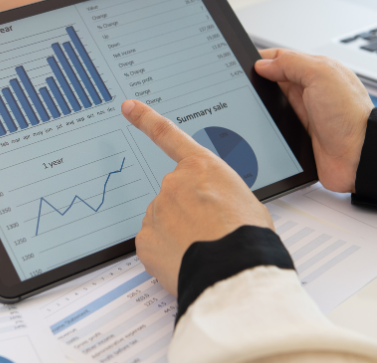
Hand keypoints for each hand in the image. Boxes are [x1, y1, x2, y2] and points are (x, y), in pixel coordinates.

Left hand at [121, 99, 272, 295]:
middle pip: (173, 195)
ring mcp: (156, 210)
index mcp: (202, 167)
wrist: (235, 269)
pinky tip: (185, 260)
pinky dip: (166, 253)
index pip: (169, 135)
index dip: (145, 119)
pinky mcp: (145, 239)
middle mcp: (174, 183)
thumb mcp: (244, 200)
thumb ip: (219, 193)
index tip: (128, 107)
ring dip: (177, 233)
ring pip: (163, 221)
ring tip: (202, 248)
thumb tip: (213, 208)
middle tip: (209, 232)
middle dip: (186, 212)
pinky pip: (153, 244)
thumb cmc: (248, 236)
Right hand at [254, 50, 372, 192]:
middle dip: (258, 82)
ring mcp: (305, 114)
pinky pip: (277, 125)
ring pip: (274, 103)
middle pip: (275, 81)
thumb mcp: (321, 75)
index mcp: (317, 71)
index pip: (282, 58)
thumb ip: (292, 64)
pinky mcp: (301, 134)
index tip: (242, 63)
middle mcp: (311, 91)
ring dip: (262, 105)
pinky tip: (258, 126)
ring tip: (246, 105)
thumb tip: (263, 64)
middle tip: (240, 86)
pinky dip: (267, 125)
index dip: (262, 60)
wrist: (360, 157)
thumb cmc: (350, 116)